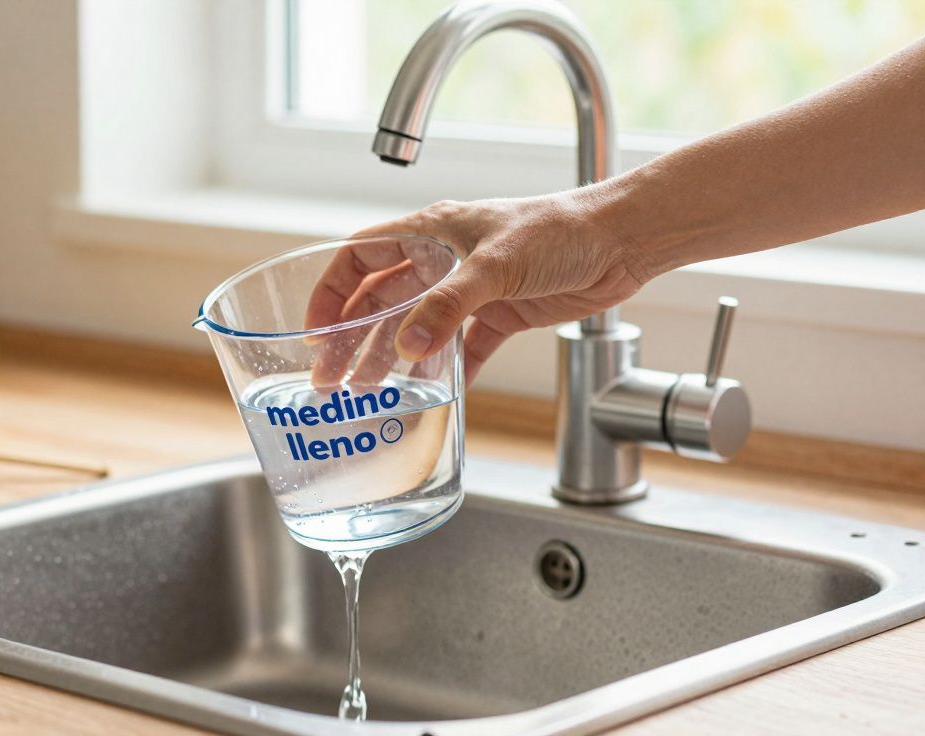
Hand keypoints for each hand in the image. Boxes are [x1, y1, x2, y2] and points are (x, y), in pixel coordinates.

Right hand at [305, 193, 648, 383]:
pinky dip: (446, 372)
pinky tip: (432, 396)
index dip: (331, 292)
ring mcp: (469, 290)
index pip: (361, 258)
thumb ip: (448, 306)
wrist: (621, 241)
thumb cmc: (562, 229)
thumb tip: (406, 348)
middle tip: (330, 378)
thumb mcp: (496, 265)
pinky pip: (462, 349)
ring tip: (367, 391)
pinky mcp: (499, 316)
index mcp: (430, 232)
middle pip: (380, 300)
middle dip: (351, 338)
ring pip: (415, 327)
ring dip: (389, 358)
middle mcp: (442, 260)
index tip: (315, 332)